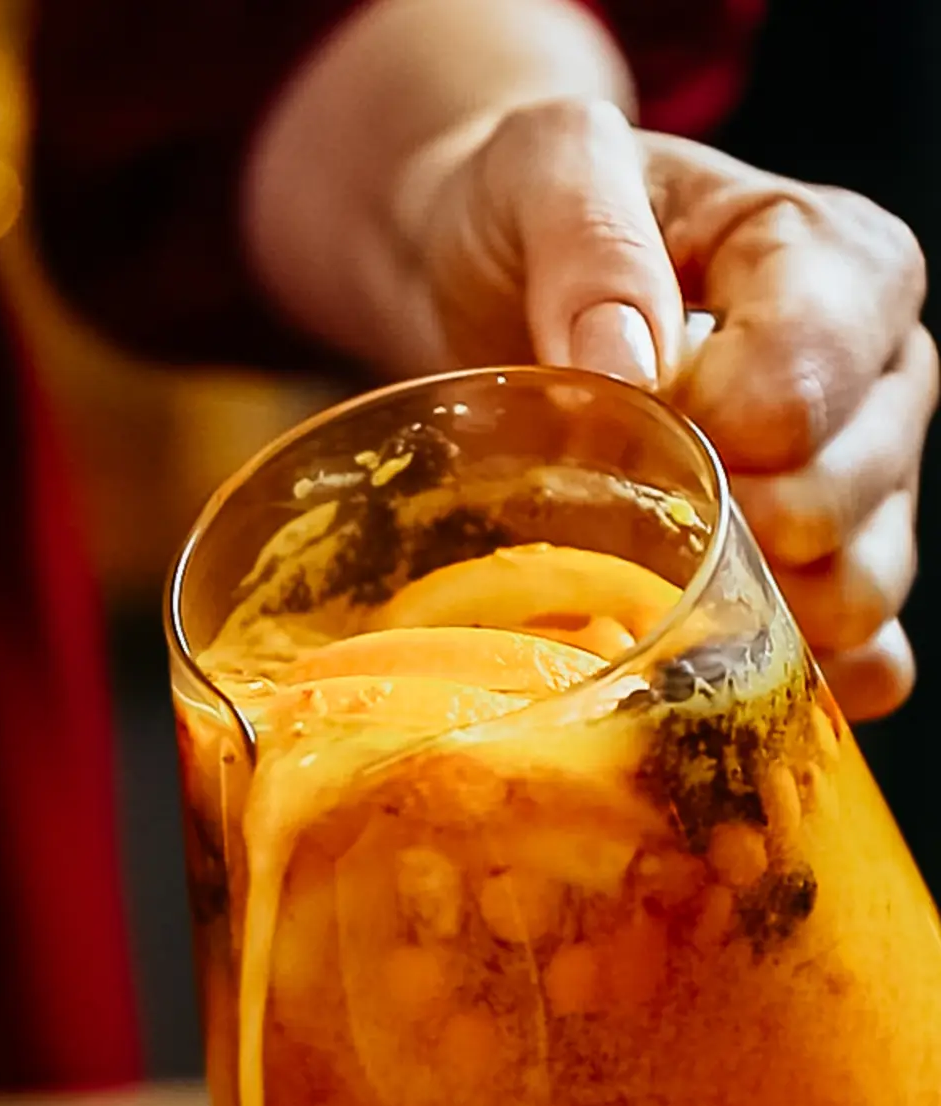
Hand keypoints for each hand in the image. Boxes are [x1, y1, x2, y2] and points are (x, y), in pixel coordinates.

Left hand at [406, 101, 933, 718]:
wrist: (485, 280)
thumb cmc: (527, 217)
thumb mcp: (545, 172)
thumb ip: (594, 244)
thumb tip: (629, 364)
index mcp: (829, 256)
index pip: (822, 362)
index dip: (740, 417)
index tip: (664, 422)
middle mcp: (869, 372)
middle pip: (854, 484)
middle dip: (758, 520)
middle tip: (664, 516)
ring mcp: (853, 481)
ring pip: (862, 580)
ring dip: (774, 611)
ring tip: (677, 590)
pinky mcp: (817, 571)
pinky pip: (857, 652)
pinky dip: (806, 680)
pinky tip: (744, 685)